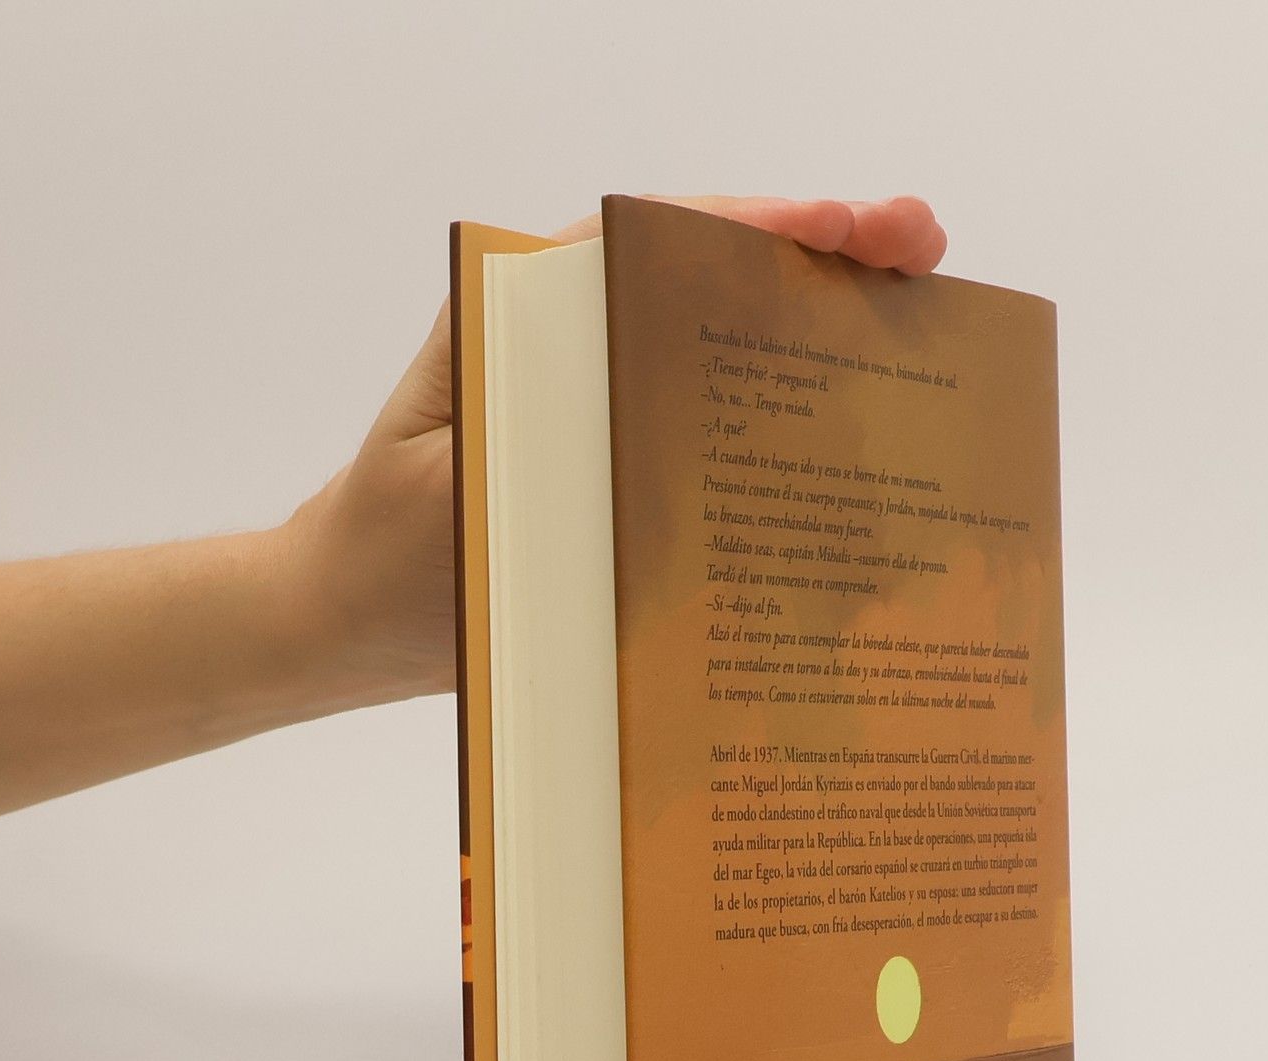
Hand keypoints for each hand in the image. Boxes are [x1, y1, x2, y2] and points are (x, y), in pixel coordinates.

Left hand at [279, 195, 946, 701]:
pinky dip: (791, 421)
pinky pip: (715, 432)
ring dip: (826, 334)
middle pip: (717, 281)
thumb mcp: (456, 487)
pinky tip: (863, 435)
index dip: (768, 228)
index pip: (664, 243)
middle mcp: (582, 346)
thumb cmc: (387, 558)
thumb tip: (662, 405)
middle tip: (924, 249)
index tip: (853, 229)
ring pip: (730, 350)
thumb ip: (537, 435)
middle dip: (827, 259)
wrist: (343, 625)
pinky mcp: (623, 470)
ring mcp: (608, 407)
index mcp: (536, 320)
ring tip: (924, 317)